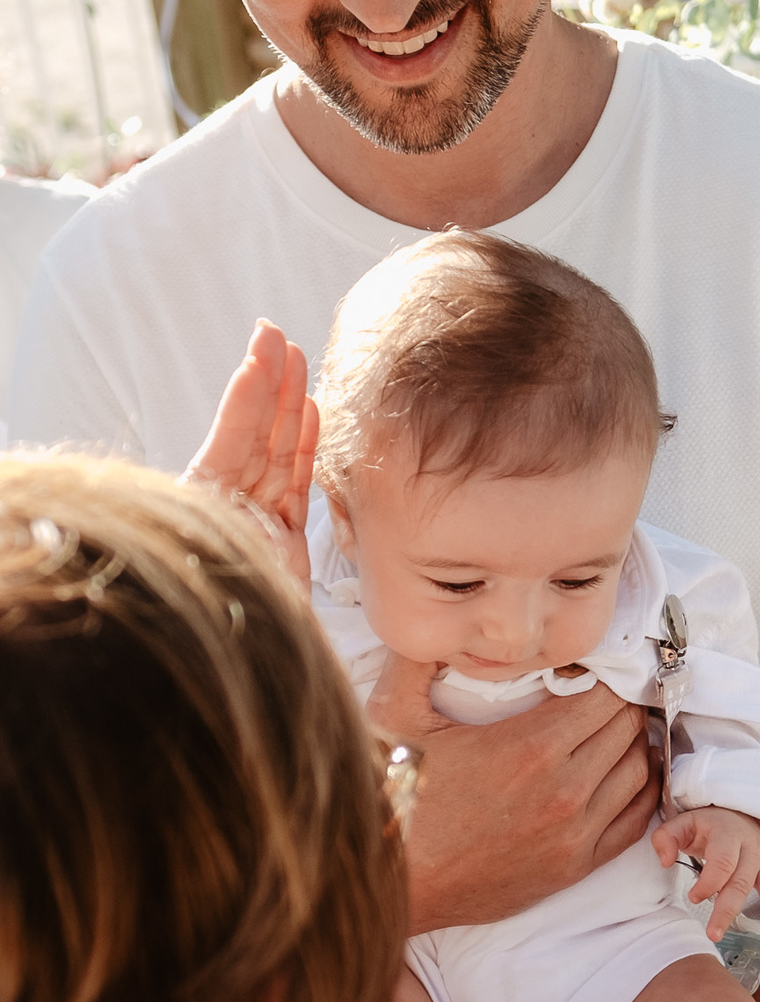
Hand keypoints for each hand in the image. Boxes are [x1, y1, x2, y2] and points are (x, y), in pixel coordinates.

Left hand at [184, 320, 317, 585]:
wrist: (244, 664)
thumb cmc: (219, 608)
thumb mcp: (210, 557)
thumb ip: (223, 521)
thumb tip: (245, 493)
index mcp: (205, 503)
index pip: (231, 435)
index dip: (249, 391)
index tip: (262, 347)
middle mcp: (231, 507)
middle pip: (254, 434)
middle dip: (269, 383)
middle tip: (279, 337)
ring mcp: (260, 521)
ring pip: (277, 452)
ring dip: (288, 406)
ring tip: (299, 361)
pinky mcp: (286, 541)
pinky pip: (298, 483)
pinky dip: (305, 446)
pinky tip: (312, 412)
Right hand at [369, 664, 660, 931]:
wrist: (391, 886)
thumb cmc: (392, 801)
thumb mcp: (394, 718)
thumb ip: (417, 659)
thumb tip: (433, 622)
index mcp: (529, 747)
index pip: (605, 695)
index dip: (604, 673)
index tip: (589, 666)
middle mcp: (564, 790)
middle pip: (626, 727)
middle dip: (620, 702)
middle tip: (605, 690)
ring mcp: (574, 833)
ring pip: (638, 770)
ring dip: (633, 743)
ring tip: (615, 726)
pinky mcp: (574, 867)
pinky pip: (634, 820)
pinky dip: (641, 790)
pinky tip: (628, 772)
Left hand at [652, 807, 759, 947]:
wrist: (738, 814)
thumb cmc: (708, 826)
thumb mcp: (683, 823)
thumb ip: (666, 838)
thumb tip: (665, 861)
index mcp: (729, 835)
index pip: (722, 862)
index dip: (707, 883)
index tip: (693, 897)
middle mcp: (752, 849)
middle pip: (742, 882)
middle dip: (728, 910)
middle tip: (714, 934)